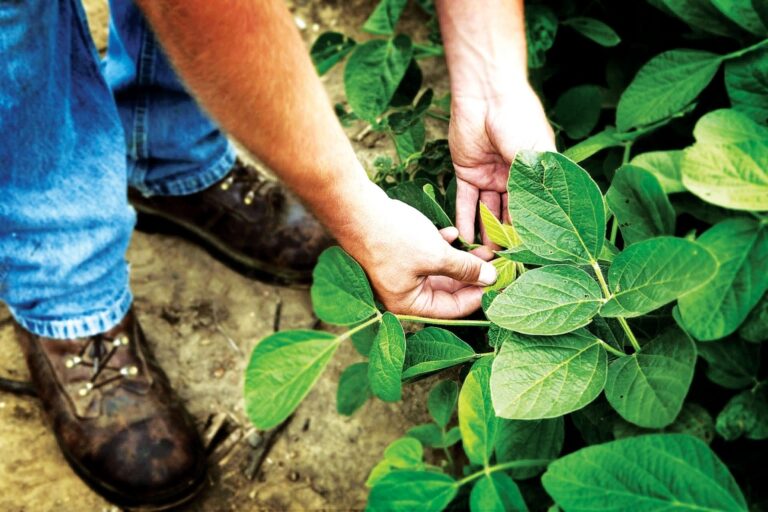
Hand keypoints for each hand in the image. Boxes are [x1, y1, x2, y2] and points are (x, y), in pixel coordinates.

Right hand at [335, 186, 496, 317]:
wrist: (357, 209)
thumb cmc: (392, 237)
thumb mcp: (436, 255)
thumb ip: (465, 269)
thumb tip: (490, 279)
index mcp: (409, 304)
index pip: (452, 310)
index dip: (478, 296)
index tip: (498, 283)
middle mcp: (403, 293)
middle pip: (447, 290)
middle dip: (471, 275)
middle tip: (495, 264)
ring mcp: (399, 273)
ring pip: (439, 271)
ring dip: (460, 259)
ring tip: (482, 248)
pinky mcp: (397, 253)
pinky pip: (426, 255)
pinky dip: (441, 246)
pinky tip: (452, 232)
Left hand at [449, 82, 555, 245]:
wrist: (486, 94)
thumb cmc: (519, 118)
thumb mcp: (535, 154)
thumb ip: (536, 187)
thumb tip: (543, 223)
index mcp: (536, 174)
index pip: (535, 210)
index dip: (531, 232)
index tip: (529, 256)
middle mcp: (514, 178)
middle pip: (510, 215)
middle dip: (506, 239)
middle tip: (503, 263)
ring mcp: (490, 176)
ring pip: (488, 211)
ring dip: (485, 233)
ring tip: (483, 257)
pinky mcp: (467, 173)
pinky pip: (465, 201)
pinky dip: (465, 218)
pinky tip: (465, 239)